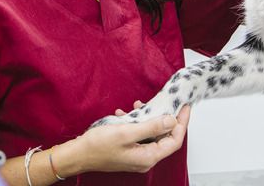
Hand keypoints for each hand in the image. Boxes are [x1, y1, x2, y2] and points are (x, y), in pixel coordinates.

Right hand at [74, 105, 190, 173]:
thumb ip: (151, 126)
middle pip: (165, 138)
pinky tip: (126, 114)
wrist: (78, 155)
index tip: (185, 108)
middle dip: (167, 119)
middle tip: (169, 103)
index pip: (174, 140)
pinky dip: (137, 123)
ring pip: (151, 135)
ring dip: (149, 119)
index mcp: (148, 157)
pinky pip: (139, 135)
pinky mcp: (128, 151)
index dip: (182, 123)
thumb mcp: (127, 132)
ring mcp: (136, 156)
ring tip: (142, 105)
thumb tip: (171, 121)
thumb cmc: (98, 146)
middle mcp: (145, 159)